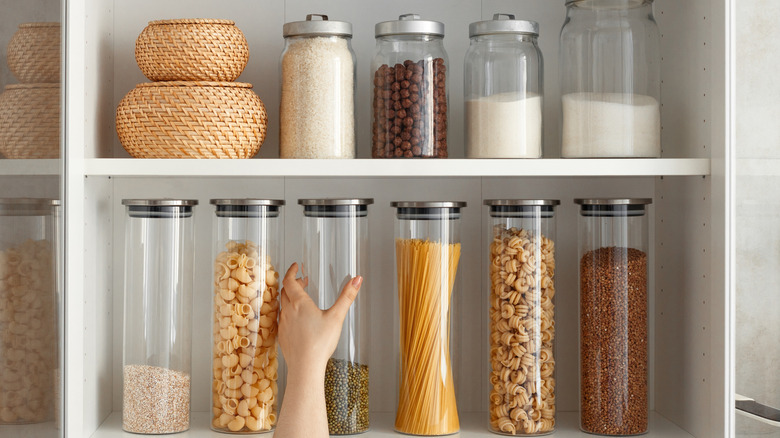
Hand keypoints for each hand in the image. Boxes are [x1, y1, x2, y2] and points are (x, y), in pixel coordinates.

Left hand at [278, 262, 362, 376]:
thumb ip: (346, 297)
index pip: (289, 281)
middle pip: (285, 291)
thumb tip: (357, 279)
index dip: (291, 271)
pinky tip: (296, 320)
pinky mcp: (282, 336)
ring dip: (289, 298)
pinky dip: (288, 312)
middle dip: (292, 283)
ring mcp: (283, 324)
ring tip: (300, 299)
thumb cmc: (320, 342)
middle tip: (302, 281)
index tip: (296, 266)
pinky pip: (282, 319)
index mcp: (300, 303)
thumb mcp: (337, 317)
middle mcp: (288, 311)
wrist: (305, 366)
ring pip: (282, 305)